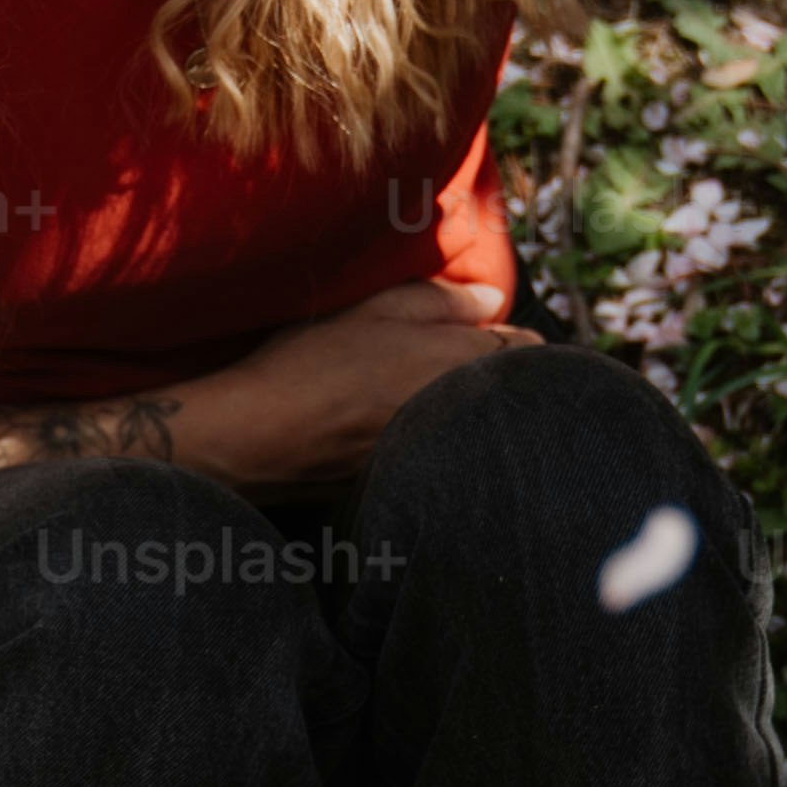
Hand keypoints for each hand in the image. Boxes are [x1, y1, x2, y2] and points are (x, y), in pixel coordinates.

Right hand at [184, 277, 527, 494]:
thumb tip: (493, 300)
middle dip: (495, 379)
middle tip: (446, 370)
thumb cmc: (308, 365)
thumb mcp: (368, 310)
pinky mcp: (424, 487)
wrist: (259, 440)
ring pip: (484, 428)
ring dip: (469, 414)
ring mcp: (446, 453)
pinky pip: (457, 459)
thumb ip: (438, 300)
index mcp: (459, 360)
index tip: (479, 339)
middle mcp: (464, 411)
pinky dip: (444, 447)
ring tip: (416, 404)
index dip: (506, 341)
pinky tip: (401, 439)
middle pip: (512, 394)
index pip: (527, 349)